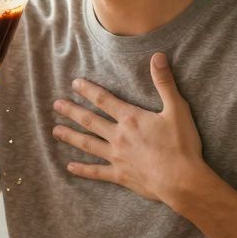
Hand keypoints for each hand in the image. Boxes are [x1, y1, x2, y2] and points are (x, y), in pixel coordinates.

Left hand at [51, 52, 211, 205]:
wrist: (181, 180)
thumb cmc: (181, 145)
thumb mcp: (177, 109)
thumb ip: (164, 83)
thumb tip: (157, 56)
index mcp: (130, 118)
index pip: (104, 100)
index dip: (88, 91)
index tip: (74, 84)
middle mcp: (118, 136)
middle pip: (90, 121)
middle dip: (72, 111)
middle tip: (56, 105)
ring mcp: (116, 157)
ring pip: (88, 144)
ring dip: (71, 136)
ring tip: (55, 131)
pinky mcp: (119, 175)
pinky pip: (96, 172)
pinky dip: (82, 170)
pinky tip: (70, 167)